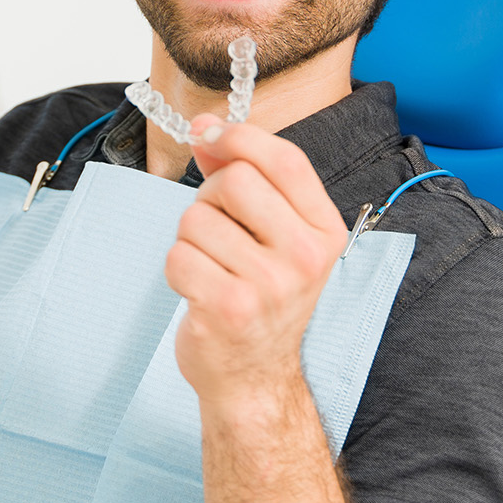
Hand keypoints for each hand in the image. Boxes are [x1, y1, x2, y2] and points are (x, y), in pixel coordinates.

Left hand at [164, 113, 349, 408]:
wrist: (254, 376)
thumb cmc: (260, 295)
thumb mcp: (270, 233)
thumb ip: (241, 174)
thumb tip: (203, 126)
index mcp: (324, 231)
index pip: (284, 160)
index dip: (238, 136)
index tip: (208, 134)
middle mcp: (305, 258)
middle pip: (234, 181)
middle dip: (209, 196)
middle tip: (218, 231)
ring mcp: (268, 287)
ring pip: (196, 219)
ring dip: (190, 239)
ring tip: (213, 268)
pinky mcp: (227, 309)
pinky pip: (177, 256)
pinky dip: (177, 269)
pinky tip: (200, 290)